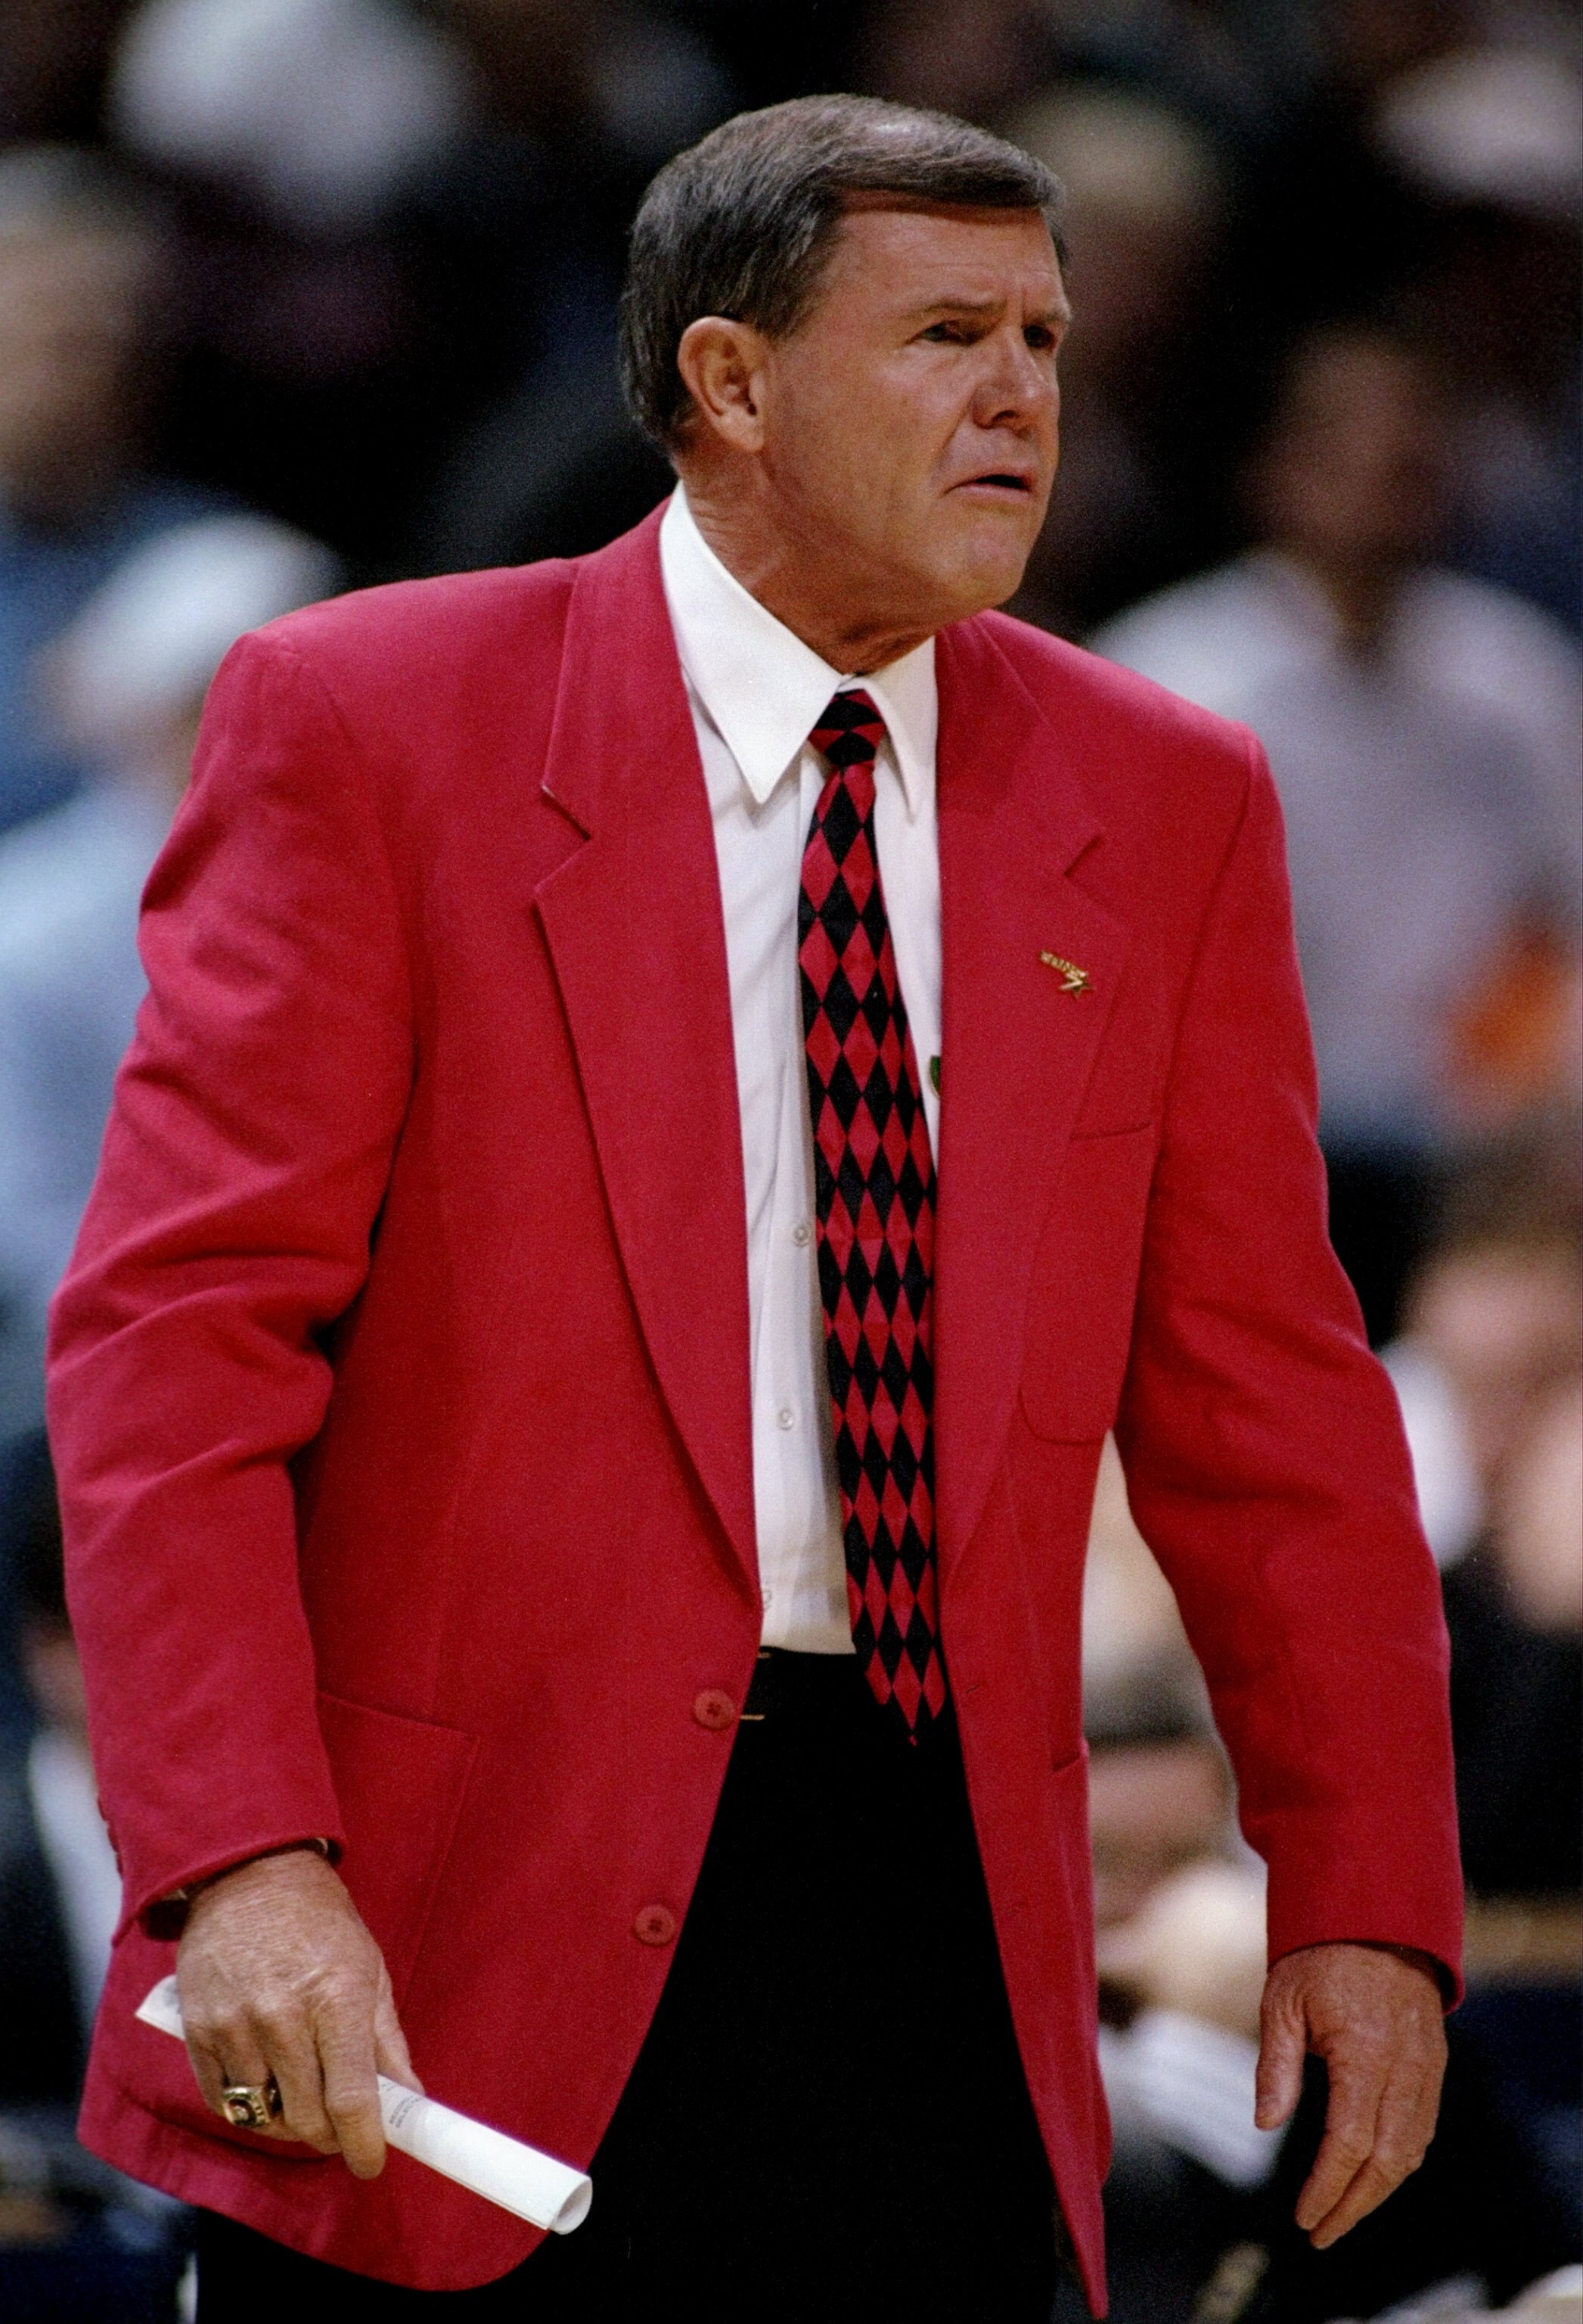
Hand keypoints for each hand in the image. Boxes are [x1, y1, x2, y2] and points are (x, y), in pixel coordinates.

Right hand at [176, 1846, 420, 2177]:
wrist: (249, 1875)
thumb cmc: (320, 1923)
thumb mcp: (369, 1970)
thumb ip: (387, 2042)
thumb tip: (409, 2100)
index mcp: (336, 1997)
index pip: (350, 2098)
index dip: (364, 2144)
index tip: (372, 2163)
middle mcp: (282, 2016)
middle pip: (306, 2118)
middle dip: (330, 2135)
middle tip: (342, 2126)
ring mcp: (235, 2025)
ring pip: (263, 2115)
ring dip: (288, 2121)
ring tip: (304, 2099)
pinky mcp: (199, 2031)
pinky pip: (222, 2100)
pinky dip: (247, 2107)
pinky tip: (265, 2087)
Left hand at [1256, 1941, 1446, 2247]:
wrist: (1376, 1916)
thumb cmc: (1320, 1956)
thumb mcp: (1282, 2001)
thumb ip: (1277, 2066)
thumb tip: (1265, 2124)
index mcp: (1363, 2052)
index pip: (1349, 2143)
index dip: (1327, 2187)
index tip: (1304, 2217)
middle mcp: (1403, 2067)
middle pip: (1386, 2161)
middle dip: (1352, 2205)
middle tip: (1320, 2233)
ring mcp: (1426, 2068)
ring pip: (1411, 2151)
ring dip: (1378, 2191)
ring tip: (1341, 2213)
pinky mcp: (1435, 2065)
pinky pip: (1424, 2128)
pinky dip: (1401, 2161)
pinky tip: (1374, 2175)